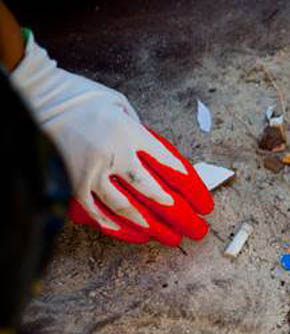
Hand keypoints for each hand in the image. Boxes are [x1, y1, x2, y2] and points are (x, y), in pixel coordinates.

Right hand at [10, 32, 212, 245]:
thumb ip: (141, 132)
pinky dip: (114, 225)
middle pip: (154, 192)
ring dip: (151, 226)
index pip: (171, 166)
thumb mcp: (123, 105)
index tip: (204, 203)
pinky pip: (96, 211)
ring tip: (169, 237)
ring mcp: (92, 171)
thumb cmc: (85, 97)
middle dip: (179, 214)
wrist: (41, 96)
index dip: (191, 188)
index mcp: (131, 133)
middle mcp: (114, 155)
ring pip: (126, 207)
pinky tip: (133, 235)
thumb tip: (157, 157)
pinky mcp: (72, 182)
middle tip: (196, 228)